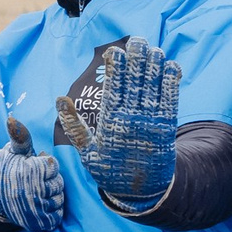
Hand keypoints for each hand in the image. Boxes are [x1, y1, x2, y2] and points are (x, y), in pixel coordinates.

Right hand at [0, 117, 67, 231]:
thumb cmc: (9, 171)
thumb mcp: (13, 152)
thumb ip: (20, 137)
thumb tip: (12, 120)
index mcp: (28, 171)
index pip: (53, 166)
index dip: (45, 167)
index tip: (34, 169)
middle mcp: (33, 190)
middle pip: (59, 183)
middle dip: (51, 181)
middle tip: (36, 182)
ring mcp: (36, 208)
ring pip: (60, 199)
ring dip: (53, 196)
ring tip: (38, 194)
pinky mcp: (38, 223)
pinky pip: (57, 216)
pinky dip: (53, 211)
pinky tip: (42, 206)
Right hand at [55, 39, 179, 208]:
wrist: (141, 192)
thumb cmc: (109, 169)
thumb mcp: (86, 151)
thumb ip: (73, 125)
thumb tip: (60, 98)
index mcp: (110, 123)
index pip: (113, 88)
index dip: (115, 67)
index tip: (115, 50)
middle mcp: (132, 119)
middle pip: (135, 82)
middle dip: (136, 58)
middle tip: (137, 39)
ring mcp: (151, 122)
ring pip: (154, 86)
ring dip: (155, 65)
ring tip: (153, 48)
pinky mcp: (167, 126)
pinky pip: (171, 98)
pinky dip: (172, 81)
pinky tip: (171, 65)